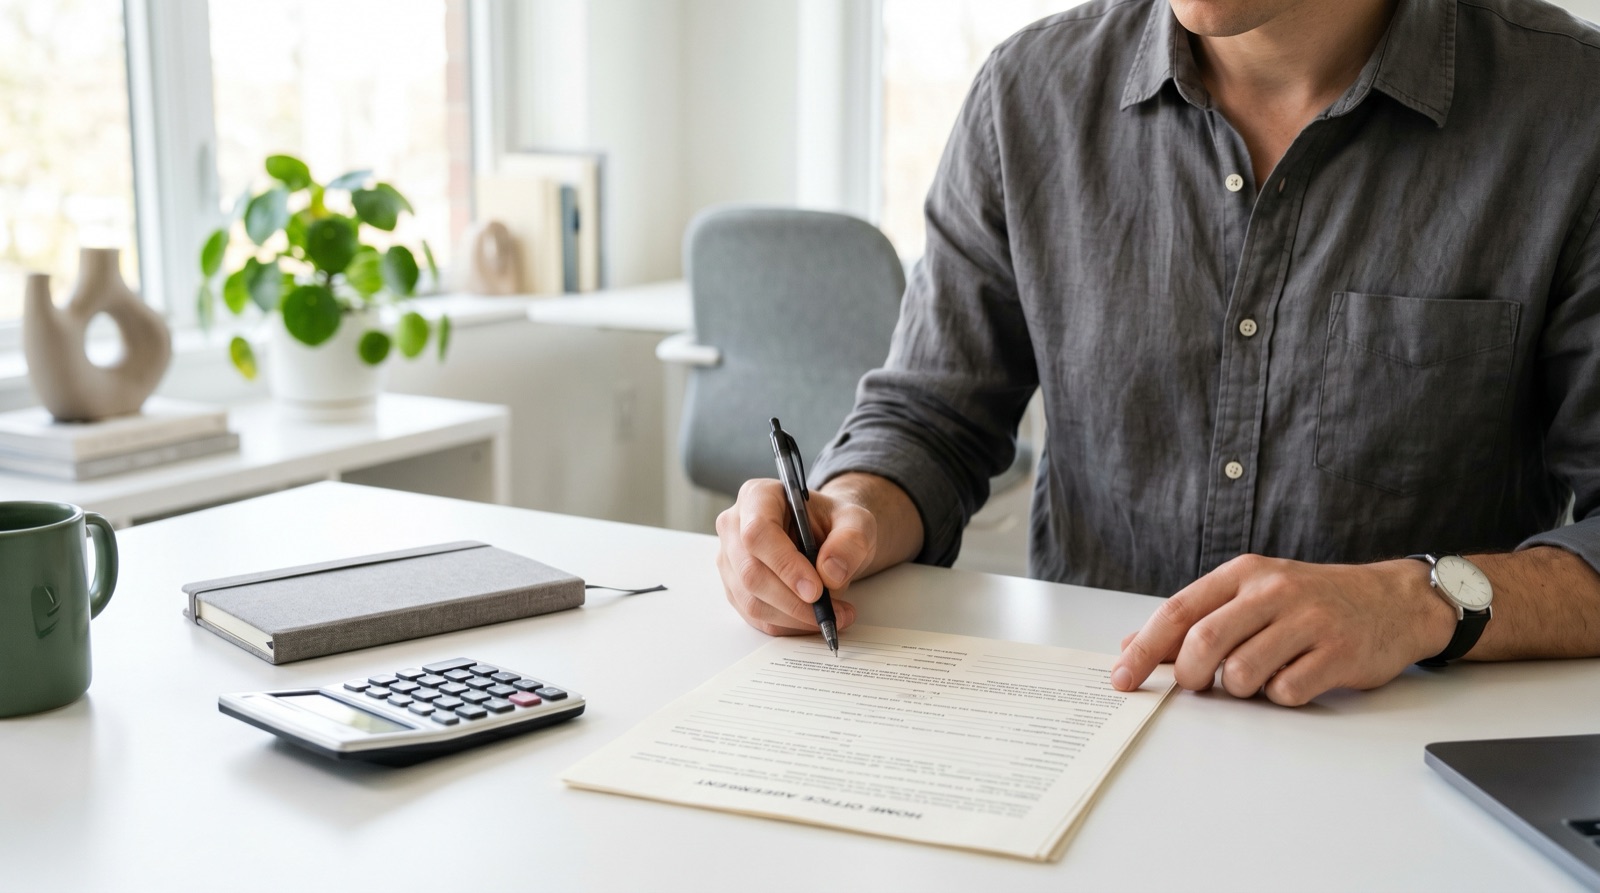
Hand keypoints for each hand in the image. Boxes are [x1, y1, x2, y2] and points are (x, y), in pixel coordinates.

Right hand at [715, 478, 873, 635]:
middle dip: (793, 600)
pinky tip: (813, 620)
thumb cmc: (834, 523)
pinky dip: (787, 624)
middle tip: (831, 611)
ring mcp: (730, 559)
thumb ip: (850, 541)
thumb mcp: (857, 521)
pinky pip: (755, 616)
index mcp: (758, 496)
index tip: (816, 590)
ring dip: (793, 617)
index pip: (758, 532)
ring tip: (832, 616)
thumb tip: (830, 573)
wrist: (827, 537)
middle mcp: (735, 526)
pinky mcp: (735, 588)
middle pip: (750, 571)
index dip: (784, 564)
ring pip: (751, 600)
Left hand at [1110, 554, 1456, 705]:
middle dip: (1189, 675)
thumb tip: (1134, 647)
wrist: (1393, 601)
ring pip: (1241, 674)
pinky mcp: (1337, 653)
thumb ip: (1197, 617)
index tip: (1121, 677)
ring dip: (1239, 689)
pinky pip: (1286, 692)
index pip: (1178, 611)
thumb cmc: (1312, 601)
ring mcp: (1308, 621)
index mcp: (1244, 573)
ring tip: (1259, 676)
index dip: (1143, 648)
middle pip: (1203, 642)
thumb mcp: (1252, 594)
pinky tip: (1294, 678)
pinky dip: (1280, 696)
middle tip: (1196, 685)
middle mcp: (1273, 591)